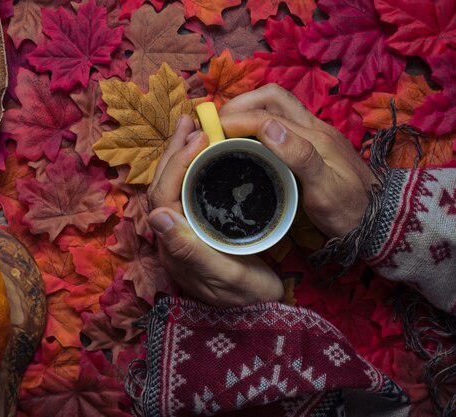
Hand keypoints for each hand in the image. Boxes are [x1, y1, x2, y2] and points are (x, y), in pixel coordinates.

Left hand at [147, 115, 283, 306]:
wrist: (258, 317)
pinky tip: (202, 154)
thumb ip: (191, 251)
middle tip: (190, 120)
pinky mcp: (196, 229)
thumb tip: (156, 215)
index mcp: (174, 246)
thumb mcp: (227, 278)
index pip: (163, 196)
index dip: (176, 163)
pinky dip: (191, 168)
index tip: (199, 137)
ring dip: (179, 156)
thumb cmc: (248, 300)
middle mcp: (172, 237)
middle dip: (173, 151)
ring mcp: (183, 232)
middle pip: (163, 186)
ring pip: (172, 187)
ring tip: (192, 127)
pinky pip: (186, 192)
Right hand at [219, 84, 376, 237]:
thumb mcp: (324, 190)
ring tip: (226, 128)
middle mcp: (314, 127)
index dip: (235, 119)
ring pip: (278, 105)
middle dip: (241, 103)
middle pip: (272, 96)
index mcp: (313, 136)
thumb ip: (299, 156)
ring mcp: (315, 134)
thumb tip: (267, 126)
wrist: (381, 220)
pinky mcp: (314, 144)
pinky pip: (282, 119)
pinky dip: (259, 120)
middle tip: (216, 123)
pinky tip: (247, 139)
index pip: (266, 114)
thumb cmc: (349, 211)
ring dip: (250, 109)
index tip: (210, 133)